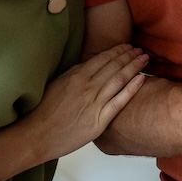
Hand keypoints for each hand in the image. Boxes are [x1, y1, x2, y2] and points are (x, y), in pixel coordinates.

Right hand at [24, 44, 147, 161]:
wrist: (37, 134)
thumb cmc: (43, 110)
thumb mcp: (57, 83)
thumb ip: (74, 74)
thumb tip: (88, 66)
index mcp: (76, 75)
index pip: (103, 58)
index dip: (117, 51)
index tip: (127, 46)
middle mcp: (87, 86)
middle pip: (114, 66)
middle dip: (129, 56)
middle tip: (141, 49)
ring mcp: (94, 103)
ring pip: (119, 80)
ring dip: (134, 67)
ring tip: (145, 59)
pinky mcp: (99, 120)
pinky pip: (119, 101)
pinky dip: (132, 89)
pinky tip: (142, 79)